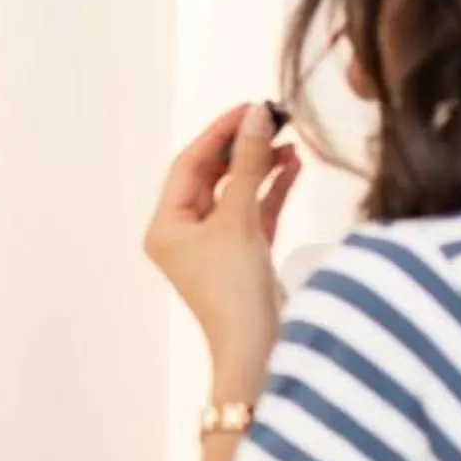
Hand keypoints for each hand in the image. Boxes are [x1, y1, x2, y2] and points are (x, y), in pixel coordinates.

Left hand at [142, 102, 302, 404]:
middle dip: (244, 147)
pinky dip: (273, 191)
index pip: (190, 164)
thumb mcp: (239, 220)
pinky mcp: (244, 258)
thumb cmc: (236, 292)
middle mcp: (184, 235)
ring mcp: (215, 247)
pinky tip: (294, 167)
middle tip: (276, 119)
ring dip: (262, 166)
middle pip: (213, 175)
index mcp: (166, 226)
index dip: (220, 132)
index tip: (251, 107)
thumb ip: (248, 165)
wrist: (259, 353)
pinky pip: (255, 213)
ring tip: (291, 142)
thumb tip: (257, 117)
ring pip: (237, 193)